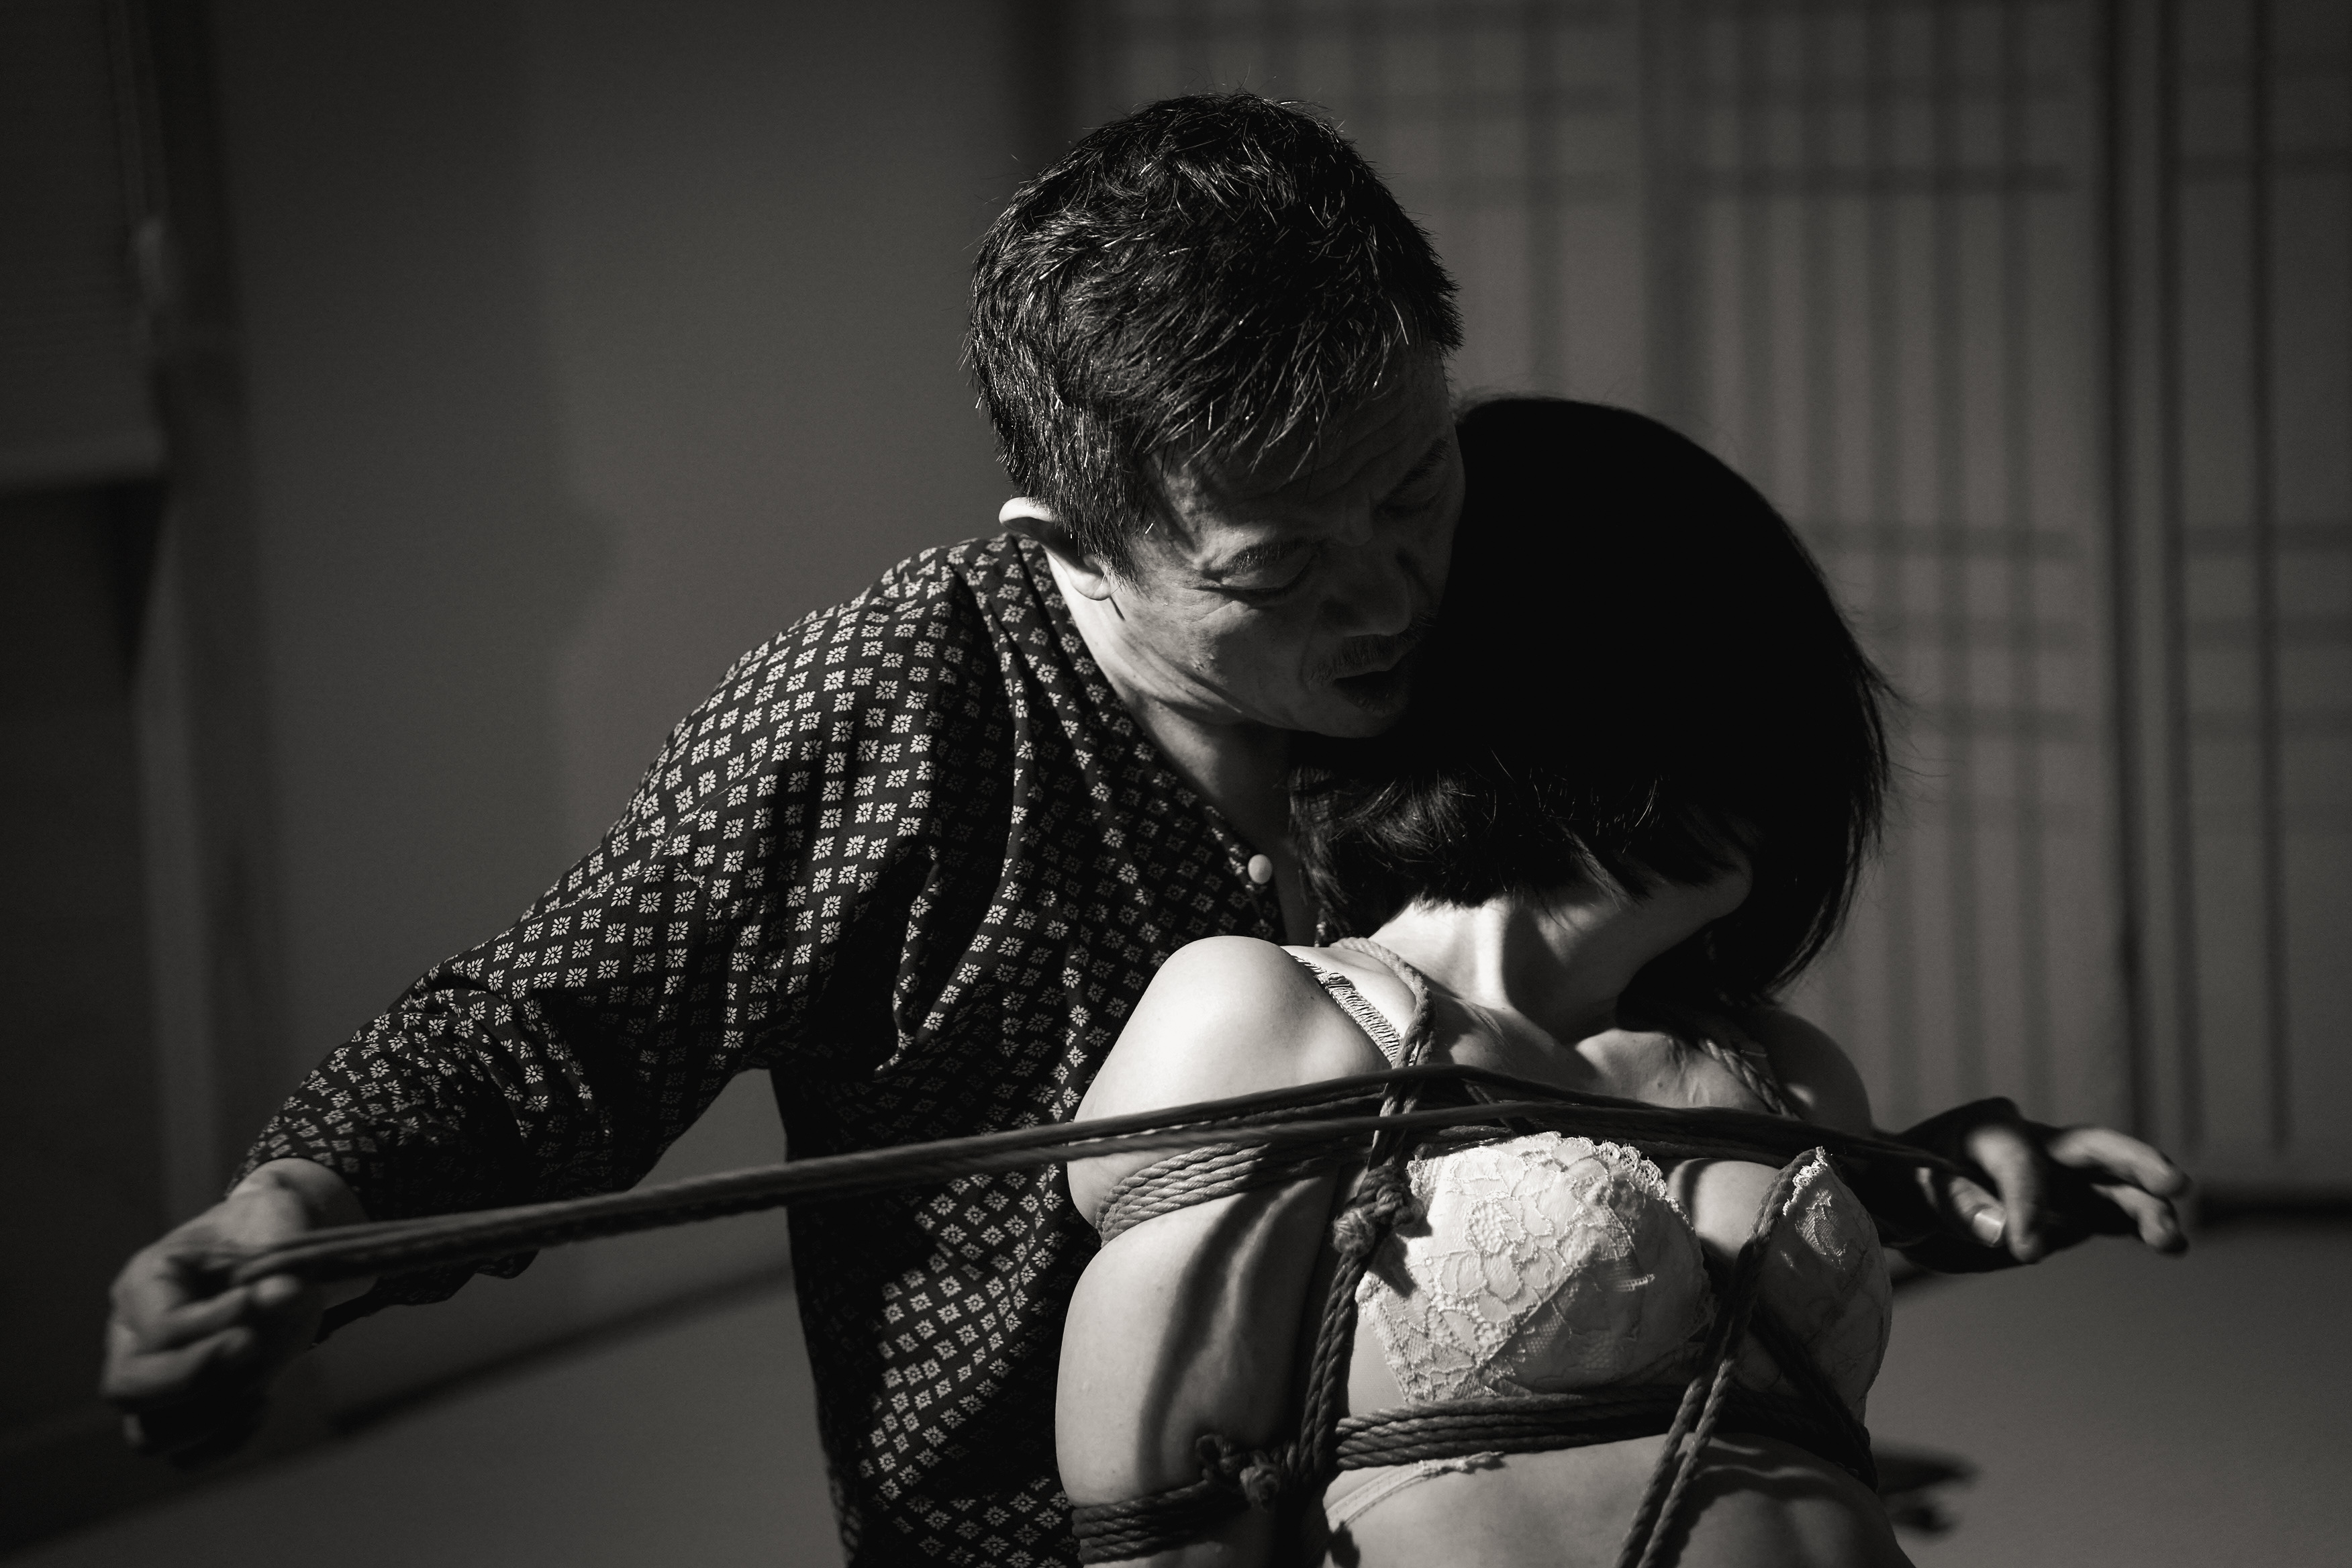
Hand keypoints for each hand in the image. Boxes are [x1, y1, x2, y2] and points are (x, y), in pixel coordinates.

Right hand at [101, 1159, 370, 1464]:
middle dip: (194, 1377)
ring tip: (260, 1384)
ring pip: (150, 1433)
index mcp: (144, 1283)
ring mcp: (155, 1380)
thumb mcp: (275, 1223)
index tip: (255, 1300)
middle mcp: (133, 1338)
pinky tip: (263, 1404)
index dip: (208, 1323)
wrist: (275, 1249)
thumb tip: (285, 1294)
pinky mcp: (185, 1409)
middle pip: (127, 1388)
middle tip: (252, 1347)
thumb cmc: (264, 1229)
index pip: (157, 1326)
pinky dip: (223, 1444)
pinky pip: (184, 1455)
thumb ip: (279, 1253)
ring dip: (211, 1417)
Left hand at [1890, 1098, 2188, 1269]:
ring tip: (2174, 1240)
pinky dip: (2134, 1226)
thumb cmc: (1899, 1182)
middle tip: (2174, 1183)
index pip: (2021, 1167)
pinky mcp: (2067, 1207)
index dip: (2027, 1208)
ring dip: (2145, 1210)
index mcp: (1991, 1128)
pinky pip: (2106, 1213)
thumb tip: (2005, 1232)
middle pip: (2093, 1148)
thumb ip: (1955, 1205)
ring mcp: (2058, 1176)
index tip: (2025, 1252)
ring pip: (2112, 1187)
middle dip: (2135, 1164)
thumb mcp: (1906, 1188)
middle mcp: (2035, 1143)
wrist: (1901, 1192)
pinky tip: (2168, 1243)